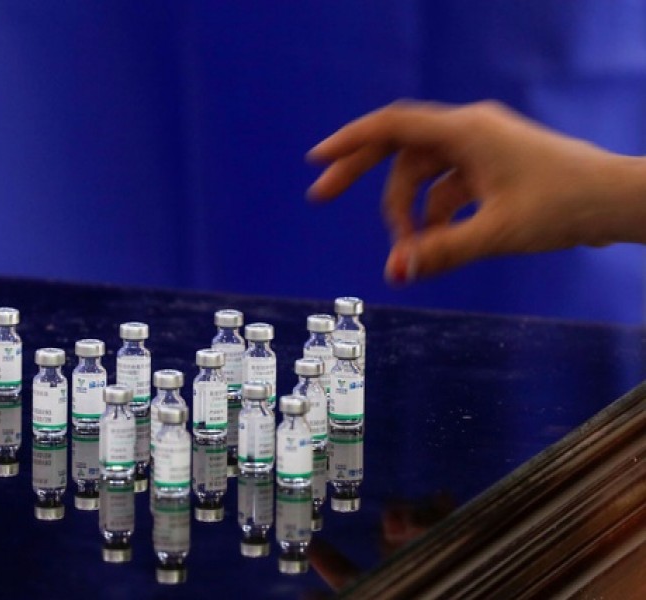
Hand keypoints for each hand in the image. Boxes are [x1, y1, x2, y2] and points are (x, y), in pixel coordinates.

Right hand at [306, 100, 644, 282]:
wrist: (617, 202)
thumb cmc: (565, 207)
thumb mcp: (497, 234)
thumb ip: (441, 252)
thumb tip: (394, 274)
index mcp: (466, 133)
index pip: (392, 127)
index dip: (349, 142)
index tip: (316, 161)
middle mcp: (469, 133)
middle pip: (398, 148)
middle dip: (360, 174)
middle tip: (321, 196)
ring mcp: (481, 149)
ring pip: (422, 175)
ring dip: (407, 211)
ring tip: (408, 250)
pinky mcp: (491, 168)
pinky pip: (446, 187)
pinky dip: (433, 215)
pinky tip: (434, 244)